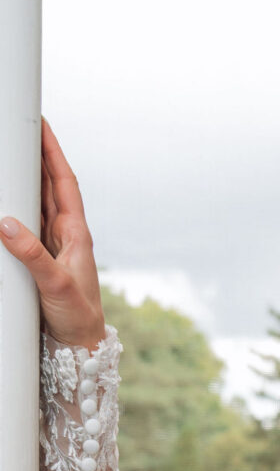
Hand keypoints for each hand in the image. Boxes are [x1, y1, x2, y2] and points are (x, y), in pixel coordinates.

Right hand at [0, 117, 106, 350]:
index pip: (64, 183)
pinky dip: (18, 206)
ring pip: (38, 202)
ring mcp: (53, 246)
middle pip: (50, 185)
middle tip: (22, 128)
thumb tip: (6, 224)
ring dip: (27, 177)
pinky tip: (9, 198)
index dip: (53, 152)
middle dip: (37, 155)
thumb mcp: (54, 286)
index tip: (42, 124)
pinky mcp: (42, 258)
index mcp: (77, 234)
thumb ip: (31, 256)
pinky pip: (28, 223)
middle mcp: (66, 235)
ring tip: (13, 152)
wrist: (80, 346)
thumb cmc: (78, 318)